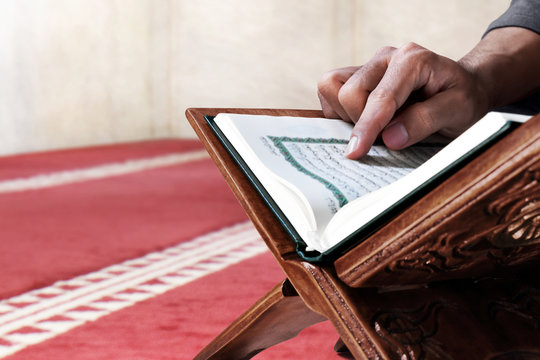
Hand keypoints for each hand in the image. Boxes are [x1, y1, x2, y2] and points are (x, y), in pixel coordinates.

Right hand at [317, 43, 488, 158]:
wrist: (463, 88)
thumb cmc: (464, 99)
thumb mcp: (459, 112)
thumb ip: (425, 121)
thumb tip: (390, 137)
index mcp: (412, 60)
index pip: (380, 98)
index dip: (367, 128)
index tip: (355, 153)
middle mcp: (386, 58)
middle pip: (349, 93)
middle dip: (362, 122)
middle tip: (387, 136)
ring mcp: (369, 65)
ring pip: (332, 88)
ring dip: (348, 115)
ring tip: (377, 125)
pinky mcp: (357, 75)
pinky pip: (329, 91)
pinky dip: (341, 111)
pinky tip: (367, 119)